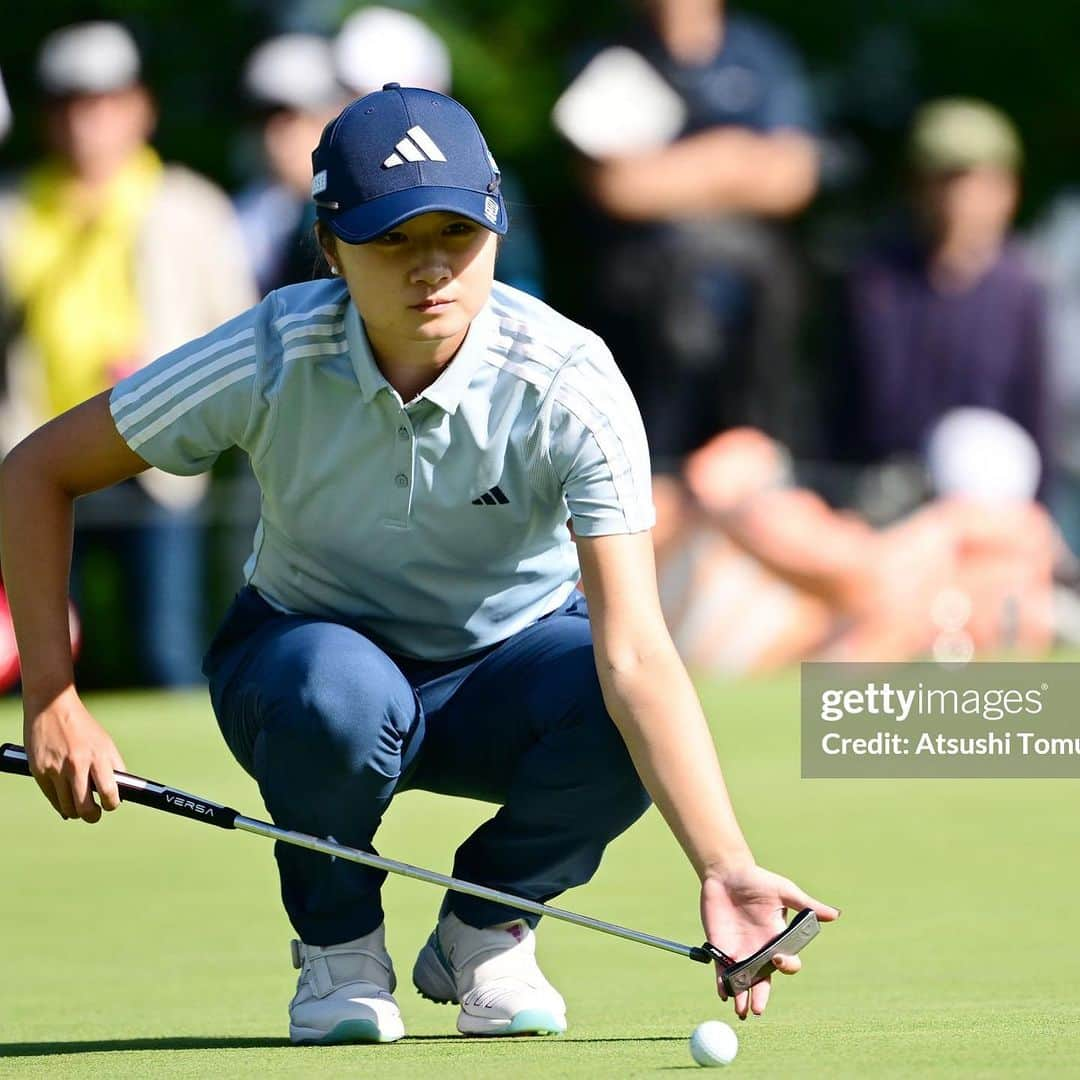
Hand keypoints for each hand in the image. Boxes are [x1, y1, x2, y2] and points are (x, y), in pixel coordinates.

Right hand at [24, 688, 125, 822]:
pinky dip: (60, 803)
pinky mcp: (39, 771)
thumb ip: (114, 767)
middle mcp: (77, 764)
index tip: (110, 804)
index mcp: (98, 756)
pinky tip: (65, 798)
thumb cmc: (83, 728)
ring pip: (67, 808)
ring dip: (75, 812)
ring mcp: (56, 769)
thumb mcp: (105, 743)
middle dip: (92, 816)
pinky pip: (51, 798)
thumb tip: (120, 793)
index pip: (109, 792)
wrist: (52, 707)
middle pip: (85, 807)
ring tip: (79, 807)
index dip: (112, 804)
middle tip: (94, 814)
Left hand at [700, 862, 838, 1018]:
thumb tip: (835, 914)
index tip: (777, 958)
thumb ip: (806, 904)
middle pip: (763, 980)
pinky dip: (723, 984)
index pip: (786, 962)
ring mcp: (740, 952)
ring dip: (741, 996)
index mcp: (777, 940)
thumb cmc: (757, 880)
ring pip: (743, 982)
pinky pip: (722, 972)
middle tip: (757, 1010)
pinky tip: (723, 993)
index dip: (786, 965)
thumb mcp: (784, 891)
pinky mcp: (721, 949)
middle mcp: (760, 951)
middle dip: (761, 996)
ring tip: (740, 1011)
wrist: (726, 873)